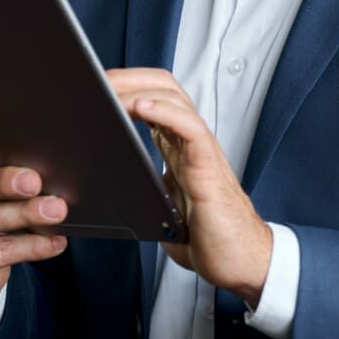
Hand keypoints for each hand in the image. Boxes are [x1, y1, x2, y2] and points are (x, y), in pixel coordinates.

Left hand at [107, 68, 272, 306]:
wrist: (240, 262)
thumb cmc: (206, 238)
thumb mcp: (161, 207)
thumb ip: (142, 188)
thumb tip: (104, 187)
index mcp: (178, 147)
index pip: (156, 98)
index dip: (128, 85)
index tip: (98, 85)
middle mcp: (190, 142)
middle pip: (164, 88)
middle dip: (130, 76)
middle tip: (98, 79)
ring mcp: (202, 152)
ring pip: (175, 99)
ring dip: (140, 88)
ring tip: (112, 89)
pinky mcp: (208, 169)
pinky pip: (191, 128)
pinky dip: (166, 112)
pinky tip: (142, 107)